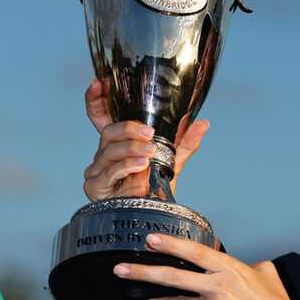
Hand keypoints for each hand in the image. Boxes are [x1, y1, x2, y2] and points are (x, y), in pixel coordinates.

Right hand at [83, 77, 209, 201]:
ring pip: (108, 150)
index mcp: (117, 143)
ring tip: (150, 153)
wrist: (152, 217)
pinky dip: (126, 167)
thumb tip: (203, 123)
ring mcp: (97, 170)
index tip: (100, 82)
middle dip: (127, 129)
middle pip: (108, 131)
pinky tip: (140, 165)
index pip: (100, 116)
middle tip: (149, 133)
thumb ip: (185, 143)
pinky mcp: (95, 187)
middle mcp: (103, 154)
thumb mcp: (172, 162)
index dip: (96, 98)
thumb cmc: (154, 188)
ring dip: (131, 149)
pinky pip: (108, 172)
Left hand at [113, 234, 299, 299]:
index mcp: (231, 269)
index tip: (150, 239)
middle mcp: (218, 287)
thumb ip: (248, 266)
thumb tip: (240, 261)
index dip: (170, 244)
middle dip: (143, 272)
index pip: (194, 252)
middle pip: (173, 276)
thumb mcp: (266, 276)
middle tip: (121, 269)